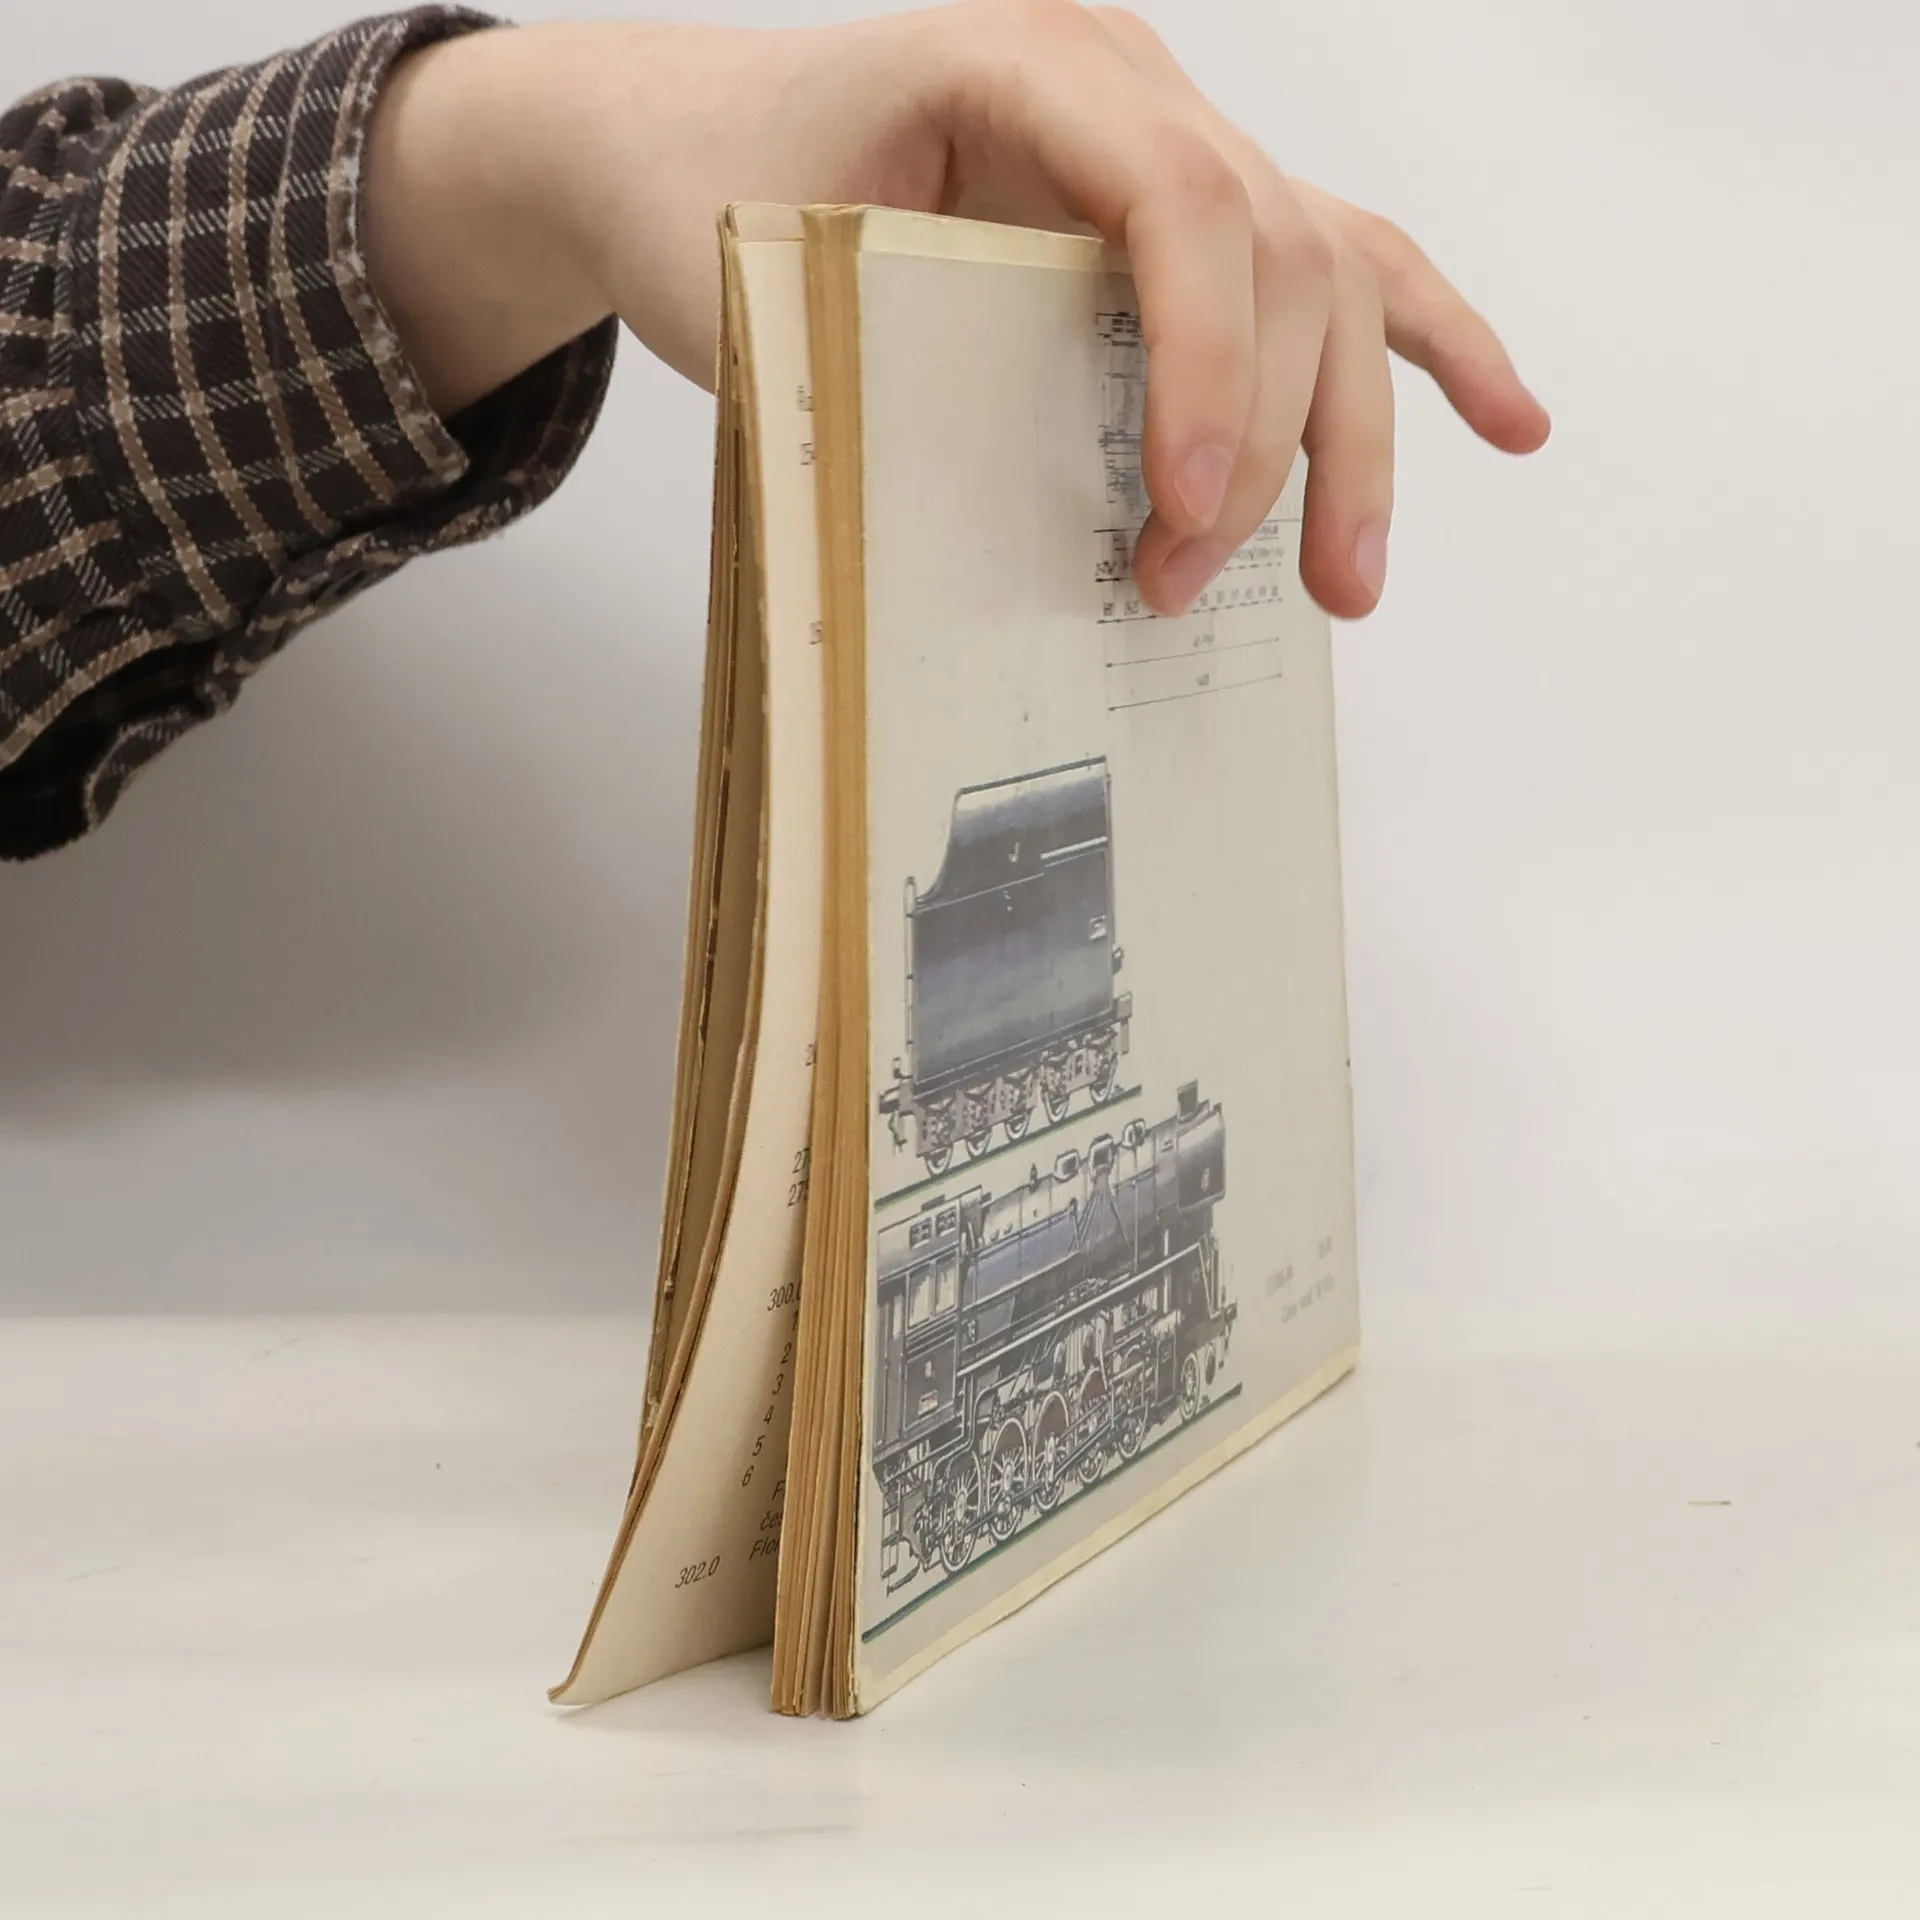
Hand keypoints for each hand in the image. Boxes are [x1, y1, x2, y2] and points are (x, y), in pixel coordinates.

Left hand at [365, 3, 1548, 618]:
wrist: (680, 146)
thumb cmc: (710, 203)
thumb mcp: (773, 276)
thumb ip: (901, 360)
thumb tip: (1030, 534)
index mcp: (1024, 60)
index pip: (1178, 205)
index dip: (1208, 367)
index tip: (1187, 513)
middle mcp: (1124, 81)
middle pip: (1278, 250)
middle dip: (1261, 441)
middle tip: (1183, 582)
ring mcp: (1166, 135)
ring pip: (1330, 270)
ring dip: (1357, 436)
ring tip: (1349, 582)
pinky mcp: (1181, 207)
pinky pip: (1336, 259)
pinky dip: (1428, 343)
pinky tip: (1509, 422)